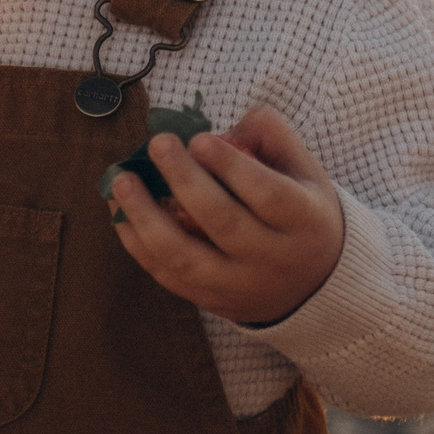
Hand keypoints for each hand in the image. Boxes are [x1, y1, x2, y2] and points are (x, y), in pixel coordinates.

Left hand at [107, 105, 346, 325]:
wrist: (314, 282)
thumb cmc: (301, 209)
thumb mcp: (304, 169)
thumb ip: (268, 136)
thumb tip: (218, 132)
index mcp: (305, 221)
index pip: (269, 195)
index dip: (232, 167)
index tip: (199, 139)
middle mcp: (274, 259)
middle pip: (224, 223)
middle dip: (185, 181)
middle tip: (158, 144)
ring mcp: (240, 285)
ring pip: (187, 258)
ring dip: (147, 218)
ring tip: (121, 181)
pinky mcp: (212, 300)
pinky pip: (169, 276)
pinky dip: (139, 246)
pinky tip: (119, 214)